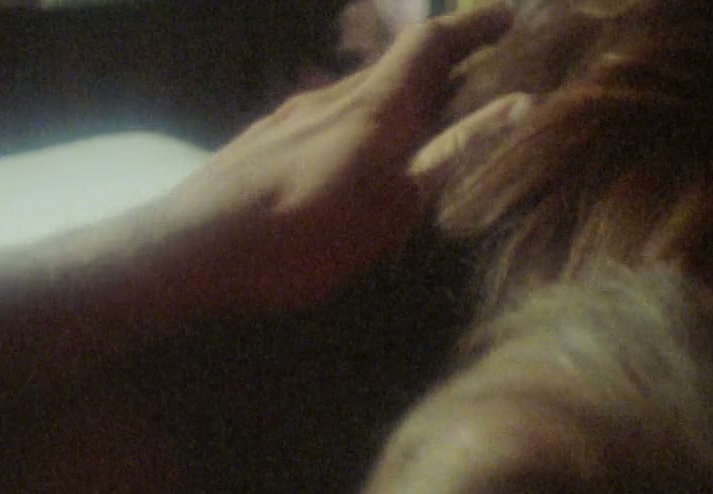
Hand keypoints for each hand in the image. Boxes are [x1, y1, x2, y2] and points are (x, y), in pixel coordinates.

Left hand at [145, 2, 523, 312]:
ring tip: (421, 126)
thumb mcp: (396, 206)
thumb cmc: (304, 235)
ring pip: (357, 93)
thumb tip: (522, 104)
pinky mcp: (262, 142)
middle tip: (478, 76)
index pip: (432, 45)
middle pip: (395, 65)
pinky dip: (360, 123)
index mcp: (374, 107)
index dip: (474, 26)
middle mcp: (331, 96)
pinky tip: (353, 161)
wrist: (191, 251)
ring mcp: (291, 117)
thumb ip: (456, 155)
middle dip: (440, 64)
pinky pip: (327, 117)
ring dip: (398, 97)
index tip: (511, 18)